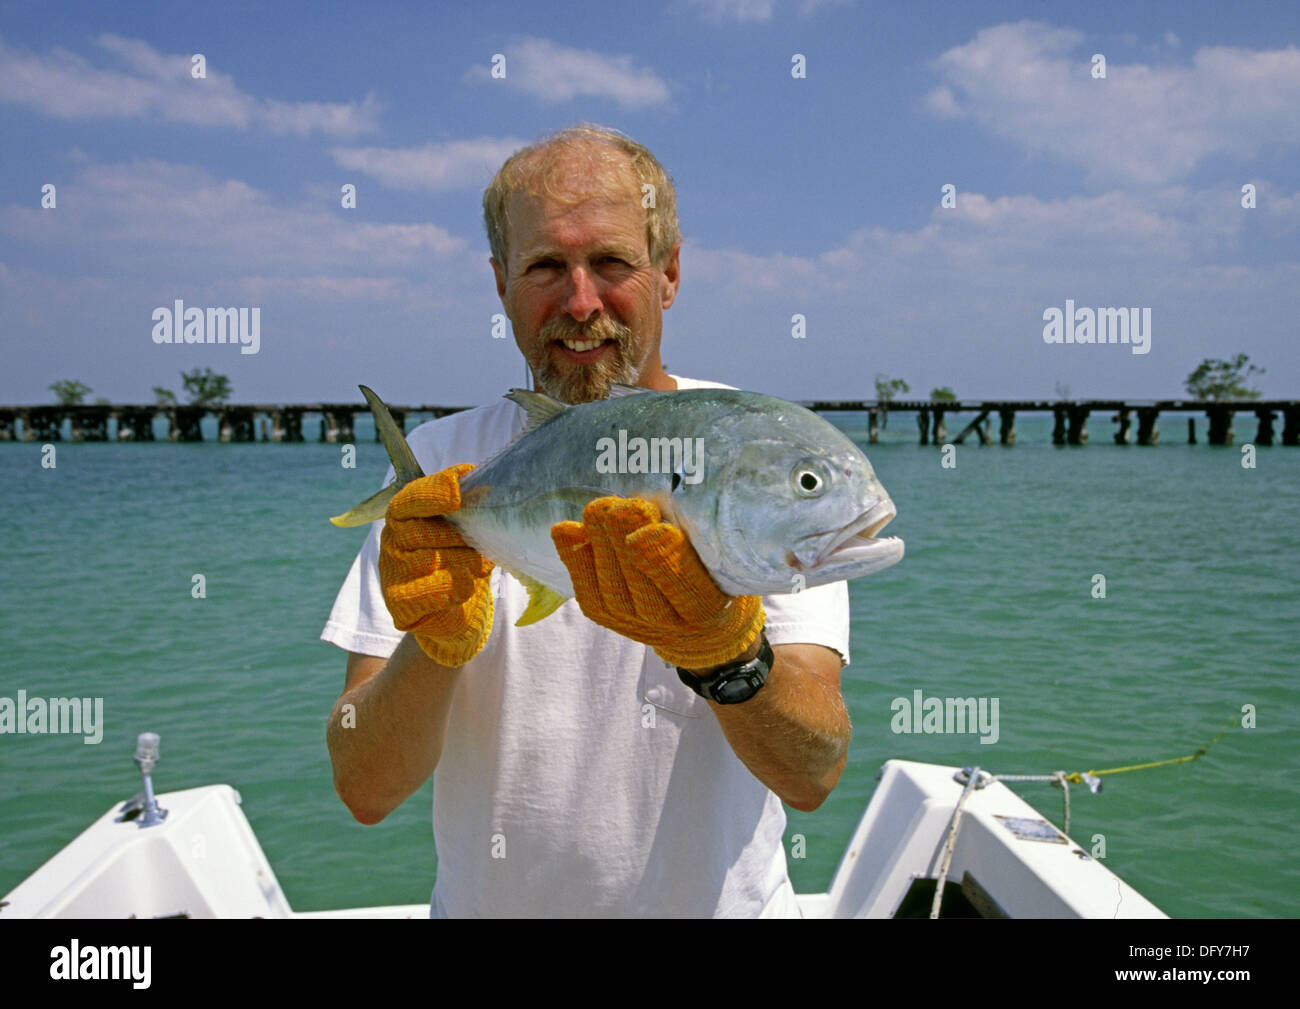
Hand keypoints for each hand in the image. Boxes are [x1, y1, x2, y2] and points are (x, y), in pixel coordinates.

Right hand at [379, 463, 493, 666]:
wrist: (455, 611)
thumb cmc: (459, 559)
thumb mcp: (463, 527)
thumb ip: (466, 505)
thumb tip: (481, 481)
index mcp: (403, 516)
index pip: (410, 499)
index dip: (433, 492)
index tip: (457, 490)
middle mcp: (392, 542)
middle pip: (428, 531)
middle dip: (463, 538)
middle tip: (478, 546)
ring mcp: (392, 574)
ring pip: (439, 560)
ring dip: (469, 564)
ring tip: (474, 568)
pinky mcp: (400, 605)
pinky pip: (441, 590)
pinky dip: (461, 588)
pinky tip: (464, 587)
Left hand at [550, 497, 763, 669]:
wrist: (697, 629)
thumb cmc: (713, 577)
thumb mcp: (718, 556)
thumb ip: (693, 529)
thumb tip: (640, 501)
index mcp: (702, 606)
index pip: (679, 578)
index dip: (662, 548)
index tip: (659, 525)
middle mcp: (662, 618)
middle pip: (634, 565)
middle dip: (629, 527)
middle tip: (633, 505)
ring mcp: (626, 618)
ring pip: (605, 567)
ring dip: (601, 532)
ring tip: (606, 507)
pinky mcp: (599, 611)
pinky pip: (580, 575)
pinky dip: (574, 547)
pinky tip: (572, 528)